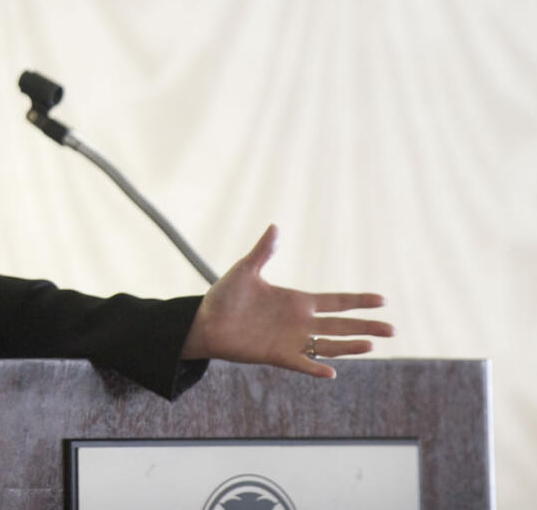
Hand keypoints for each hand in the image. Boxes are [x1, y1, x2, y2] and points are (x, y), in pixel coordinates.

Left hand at [181, 224, 394, 377]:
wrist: (205, 322)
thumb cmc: (225, 296)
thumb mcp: (245, 270)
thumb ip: (264, 251)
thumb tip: (275, 226)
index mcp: (297, 301)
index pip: (336, 302)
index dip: (358, 301)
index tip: (382, 300)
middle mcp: (300, 322)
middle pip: (341, 325)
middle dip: (367, 326)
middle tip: (394, 329)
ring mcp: (291, 340)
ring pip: (329, 345)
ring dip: (350, 346)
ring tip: (372, 345)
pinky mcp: (277, 355)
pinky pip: (301, 363)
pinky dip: (315, 368)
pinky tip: (331, 372)